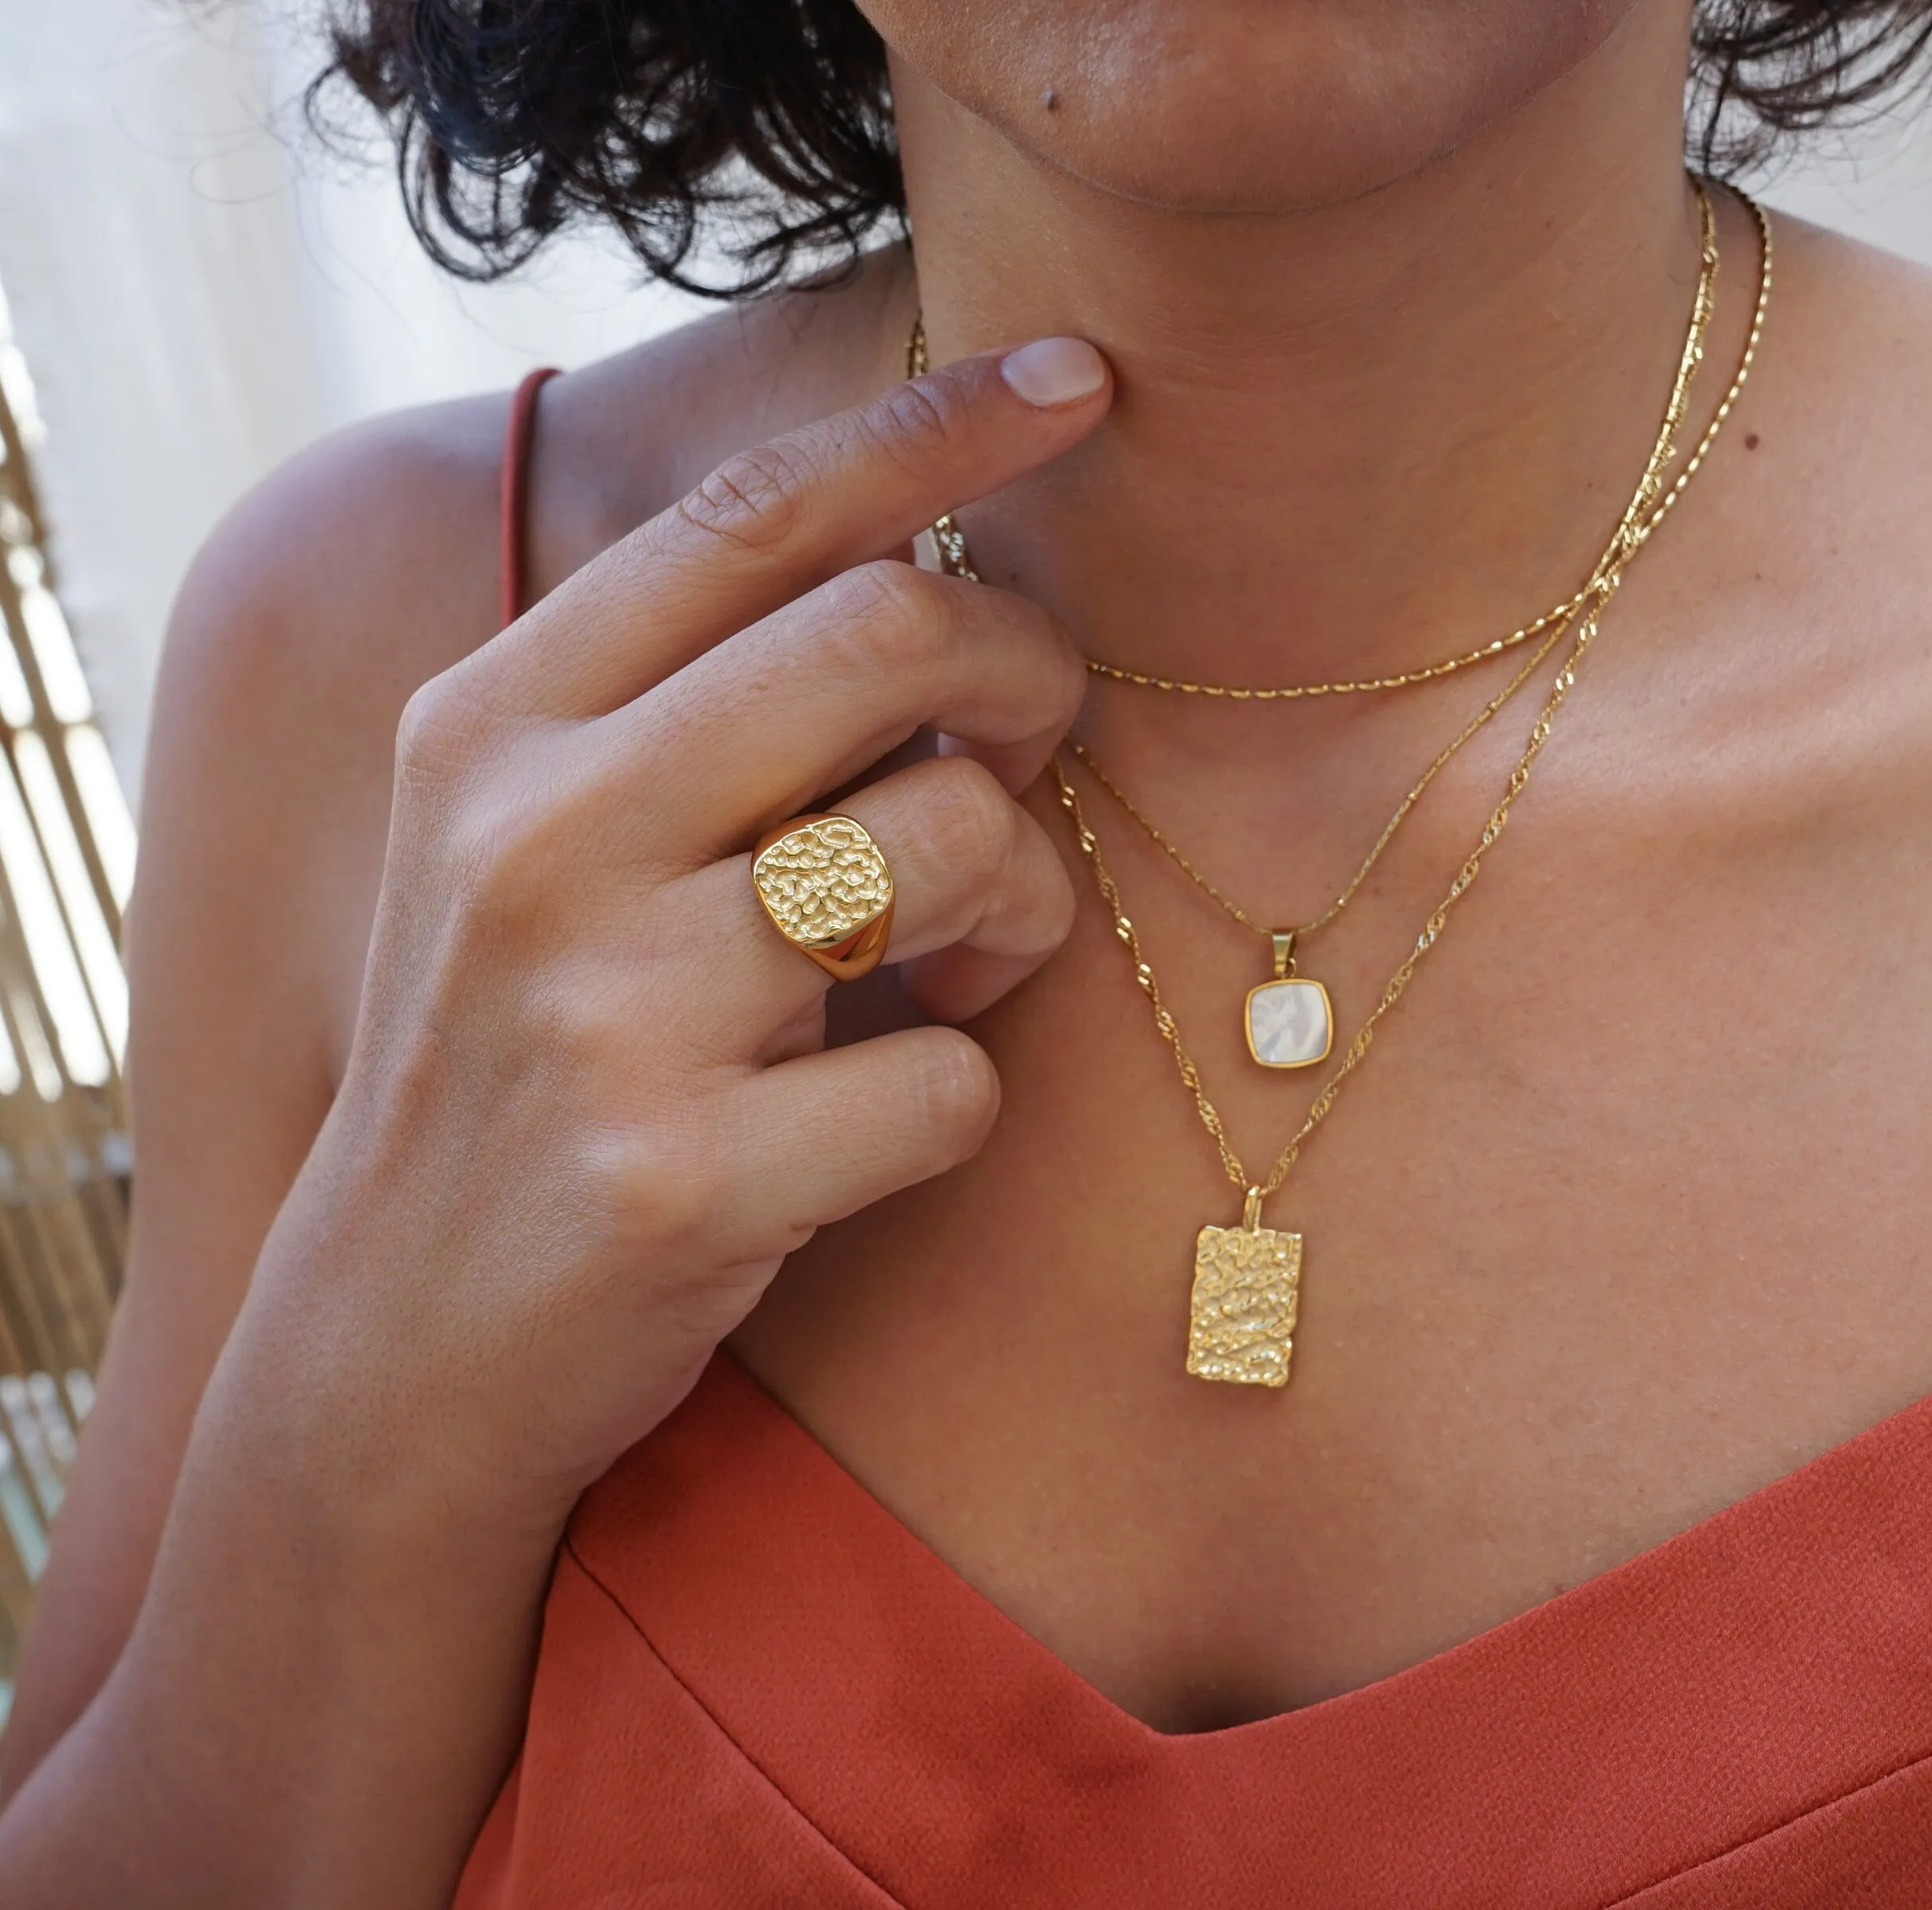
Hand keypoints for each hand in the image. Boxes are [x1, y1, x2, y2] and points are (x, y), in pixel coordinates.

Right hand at [235, 338, 1111, 1537]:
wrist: (400, 1337)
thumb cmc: (522, 1052)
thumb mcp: (536, 842)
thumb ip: (690, 706)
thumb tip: (940, 574)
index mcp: (496, 723)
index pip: (754, 512)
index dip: (940, 427)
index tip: (1085, 377)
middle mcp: (534, 834)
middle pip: (893, 637)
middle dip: (1024, 675)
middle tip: (1030, 742)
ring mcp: (604, 1008)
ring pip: (960, 845)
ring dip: (1018, 906)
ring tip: (951, 966)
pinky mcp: (684, 1174)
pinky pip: (959, 1074)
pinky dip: (958, 1087)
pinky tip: (871, 1117)